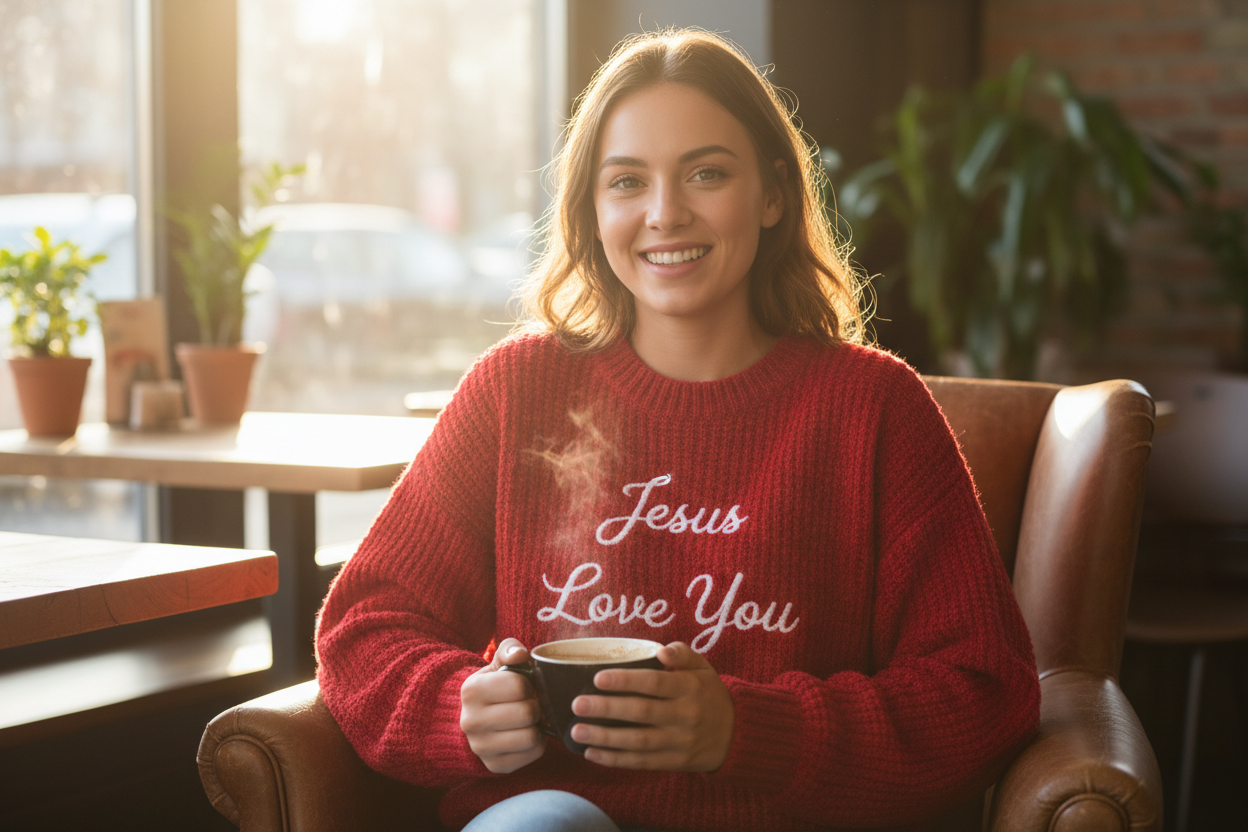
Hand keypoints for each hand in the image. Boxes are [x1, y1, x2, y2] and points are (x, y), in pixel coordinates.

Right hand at [459, 638, 545, 772]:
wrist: (474, 721)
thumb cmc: (494, 688)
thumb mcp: (497, 665)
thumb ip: (509, 651)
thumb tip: (520, 654)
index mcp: (471, 690)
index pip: (519, 685)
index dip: (529, 684)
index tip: (523, 687)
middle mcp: (470, 721)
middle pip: (527, 712)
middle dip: (535, 706)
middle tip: (529, 704)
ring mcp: (480, 747)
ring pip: (531, 736)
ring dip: (537, 726)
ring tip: (528, 720)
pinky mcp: (494, 765)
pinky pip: (532, 754)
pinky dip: (536, 744)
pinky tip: (525, 734)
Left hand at [570, 642, 733, 771]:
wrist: (737, 734)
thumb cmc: (709, 694)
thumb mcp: (703, 668)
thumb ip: (682, 654)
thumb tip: (660, 651)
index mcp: (690, 688)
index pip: (654, 683)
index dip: (626, 681)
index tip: (598, 678)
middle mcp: (685, 715)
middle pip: (641, 713)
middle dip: (607, 709)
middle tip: (577, 704)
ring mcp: (679, 742)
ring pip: (638, 741)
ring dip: (605, 738)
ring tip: (576, 732)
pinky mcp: (675, 762)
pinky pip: (642, 762)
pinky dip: (615, 760)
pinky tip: (592, 754)